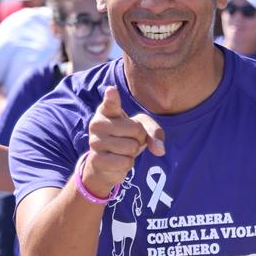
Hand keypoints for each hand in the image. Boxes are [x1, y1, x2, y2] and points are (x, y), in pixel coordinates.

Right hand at [80, 85, 164, 199]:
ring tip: (122, 150)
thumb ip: (153, 131)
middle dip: (140, 138)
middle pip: (136, 130)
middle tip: (128, 139)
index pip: (110, 103)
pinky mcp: (96, 160)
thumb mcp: (141, 128)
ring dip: (133, 152)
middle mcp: (97, 124)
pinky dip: (128, 164)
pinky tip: (117, 162)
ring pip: (131, 147)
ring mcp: (95, 142)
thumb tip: (160, 150)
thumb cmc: (124, 138)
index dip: (112, 97)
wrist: (105, 164)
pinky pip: (126, 163)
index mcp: (106, 111)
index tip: (112, 91)